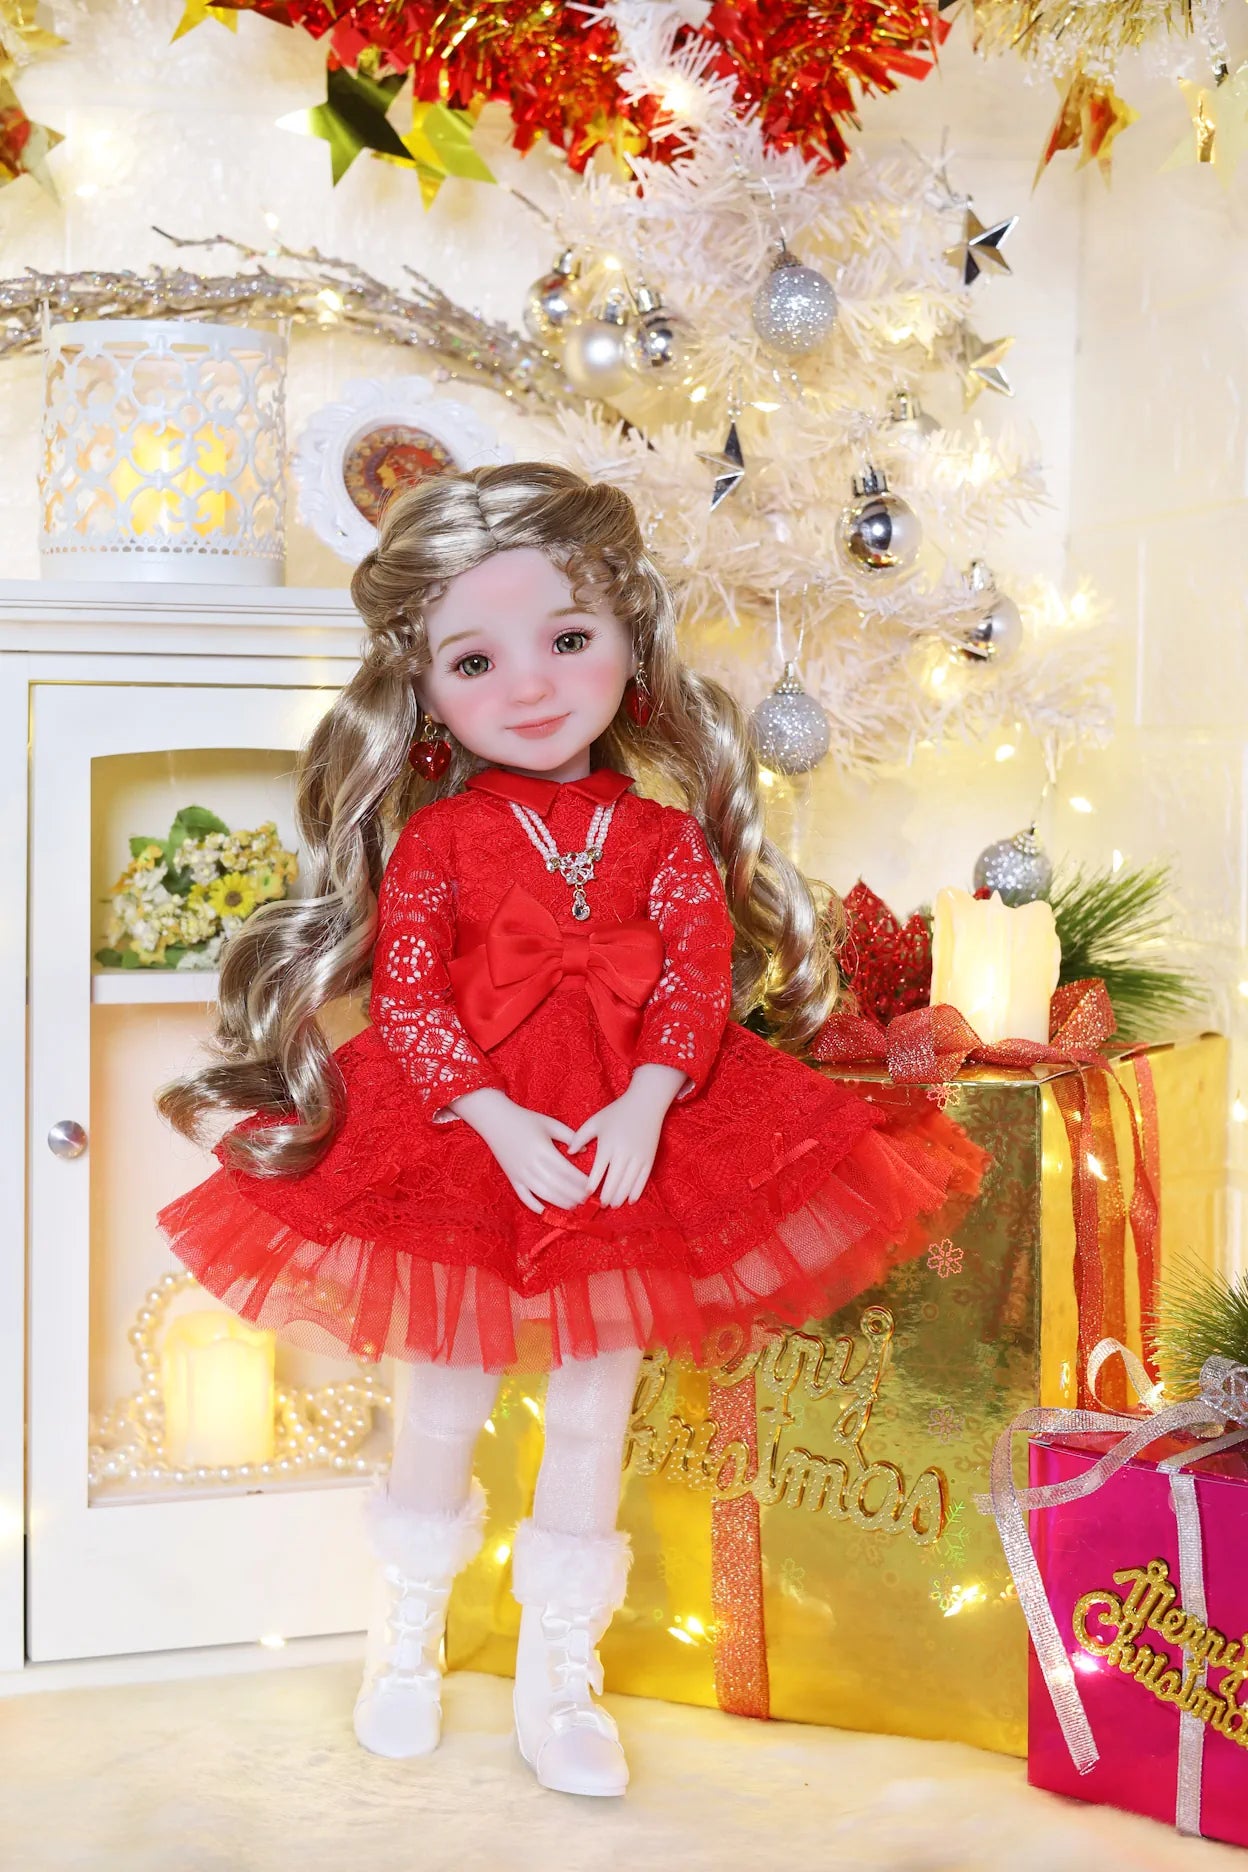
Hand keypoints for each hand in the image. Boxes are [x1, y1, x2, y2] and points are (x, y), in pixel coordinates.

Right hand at [450, 1088, 591, 1216]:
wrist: (495, 1120)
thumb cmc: (525, 1119)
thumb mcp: (549, 1124)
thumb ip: (569, 1136)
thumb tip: (584, 1152)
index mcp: (542, 1149)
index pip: (566, 1170)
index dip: (579, 1181)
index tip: (591, 1186)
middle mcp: (531, 1163)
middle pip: (556, 1185)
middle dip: (573, 1194)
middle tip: (587, 1200)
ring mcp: (520, 1173)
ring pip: (542, 1193)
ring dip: (559, 1202)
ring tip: (573, 1206)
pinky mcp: (512, 1178)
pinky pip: (523, 1196)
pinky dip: (533, 1205)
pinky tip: (545, 1210)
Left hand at [566, 1063, 687, 1207]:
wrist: (645, 1104)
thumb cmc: (617, 1112)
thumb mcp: (595, 1121)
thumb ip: (579, 1137)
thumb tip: (569, 1153)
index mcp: (608, 1144)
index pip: (598, 1170)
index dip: (592, 1185)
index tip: (586, 1194)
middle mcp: (623, 1153)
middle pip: (614, 1181)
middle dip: (606, 1196)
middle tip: (600, 1205)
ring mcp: (638, 1157)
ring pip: (628, 1184)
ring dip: (620, 1197)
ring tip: (612, 1205)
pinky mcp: (649, 1158)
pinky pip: (643, 1180)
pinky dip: (636, 1192)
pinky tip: (630, 1201)